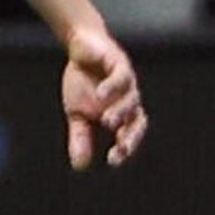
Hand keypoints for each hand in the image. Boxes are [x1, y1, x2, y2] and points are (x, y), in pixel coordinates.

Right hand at [62, 24, 146, 168]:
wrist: (81, 47)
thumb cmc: (83, 81)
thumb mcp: (77, 113)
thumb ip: (81, 137)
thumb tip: (80, 166)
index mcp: (123, 112)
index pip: (129, 133)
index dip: (125, 147)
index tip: (113, 159)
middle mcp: (129, 98)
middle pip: (137, 118)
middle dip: (130, 135)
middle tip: (120, 148)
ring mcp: (126, 80)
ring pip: (131, 98)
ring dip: (121, 111)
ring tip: (107, 121)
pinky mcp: (118, 62)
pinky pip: (120, 75)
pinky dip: (112, 86)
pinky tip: (100, 95)